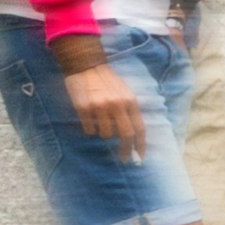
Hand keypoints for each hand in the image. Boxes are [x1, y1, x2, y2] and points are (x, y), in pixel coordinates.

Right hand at [58, 37, 147, 154]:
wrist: (86, 65)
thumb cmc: (107, 81)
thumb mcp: (125, 93)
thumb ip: (130, 110)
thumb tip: (134, 136)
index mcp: (130, 101)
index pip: (139, 128)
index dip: (141, 145)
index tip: (140, 157)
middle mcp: (117, 104)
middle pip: (126, 135)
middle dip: (126, 151)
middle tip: (125, 159)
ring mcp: (100, 107)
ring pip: (105, 134)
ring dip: (104, 133)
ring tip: (100, 121)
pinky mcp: (84, 109)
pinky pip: (89, 130)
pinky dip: (90, 129)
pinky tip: (88, 117)